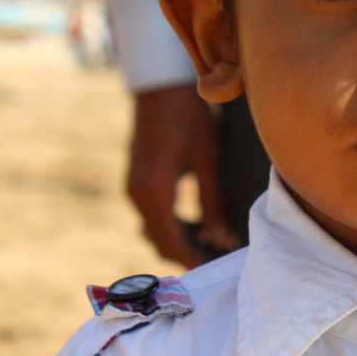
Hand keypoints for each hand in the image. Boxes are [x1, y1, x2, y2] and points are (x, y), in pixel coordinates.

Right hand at [126, 84, 226, 269]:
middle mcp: (137, 193)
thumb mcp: (207, 159)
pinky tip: (198, 222)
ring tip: (215, 241)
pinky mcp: (137, 181)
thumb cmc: (189, 117)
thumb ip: (213, 202)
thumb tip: (222, 238)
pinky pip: (152, 215)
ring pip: (155, 230)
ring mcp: (133, 187)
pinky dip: (173, 225)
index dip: (194, 260)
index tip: (217, 270)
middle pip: (160, 241)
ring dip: (181, 240)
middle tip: (221, 258)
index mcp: (154, 190)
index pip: (171, 242)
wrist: (160, 85)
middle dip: (190, 254)